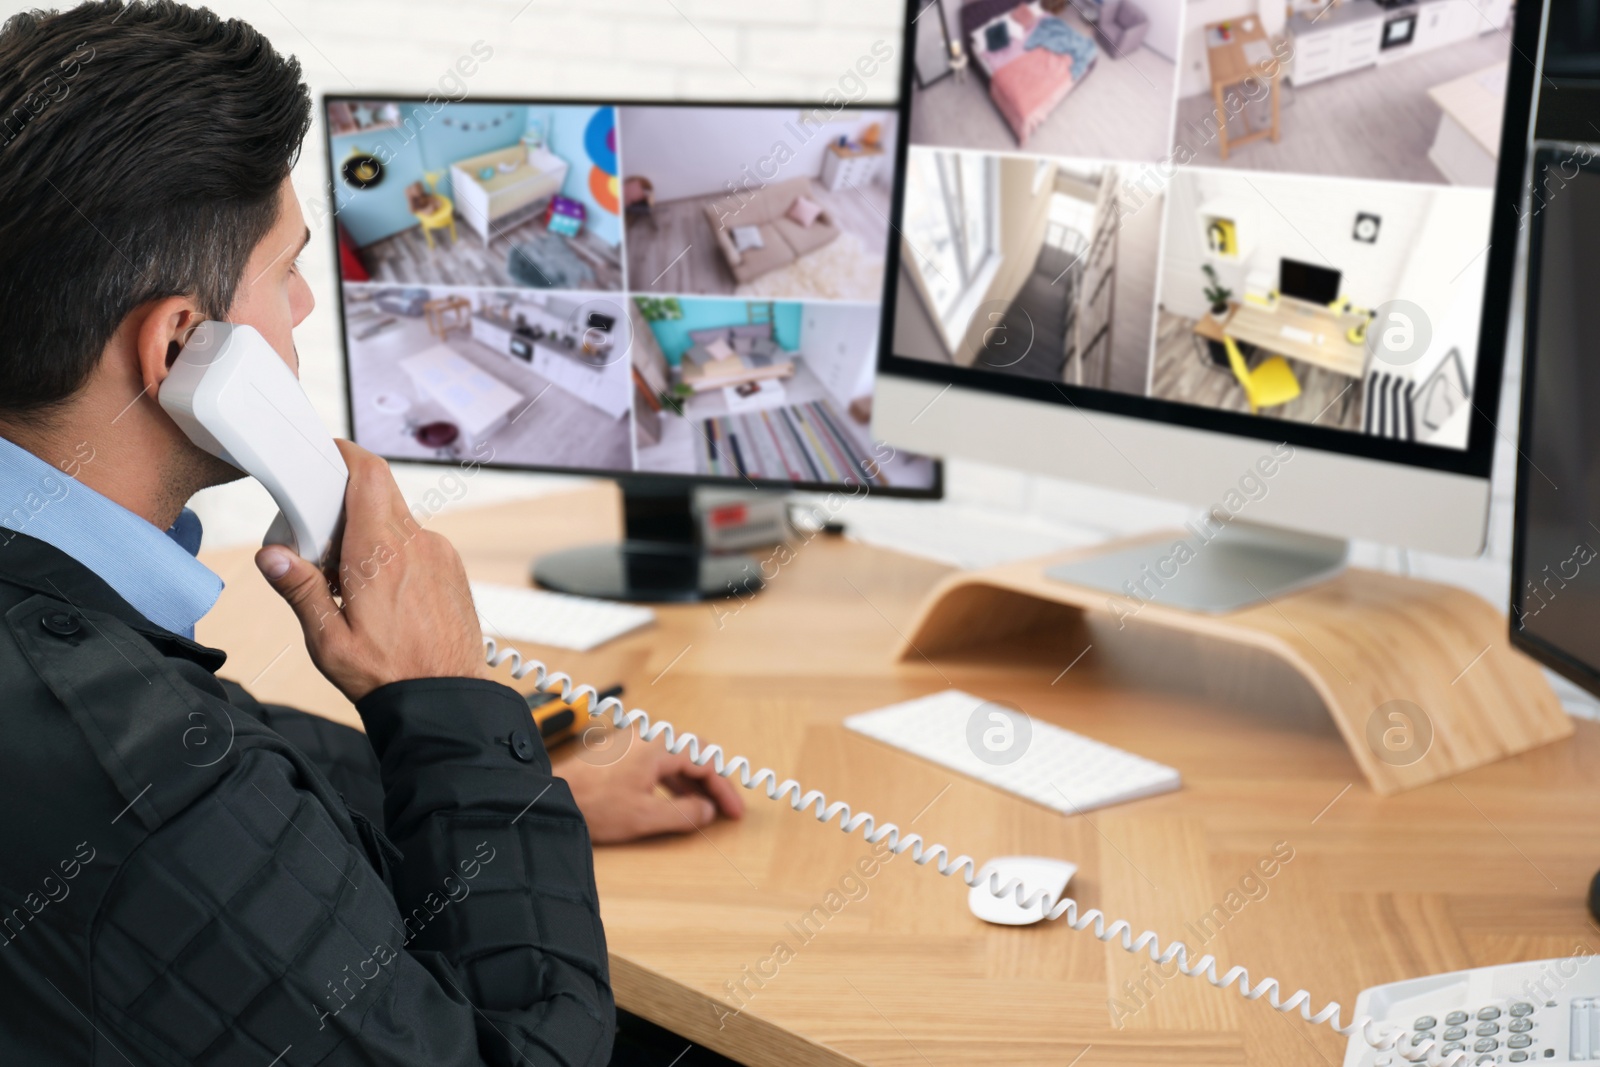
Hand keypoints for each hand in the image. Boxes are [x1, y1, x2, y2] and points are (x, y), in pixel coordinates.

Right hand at [255, 440, 491, 701]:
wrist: (446, 701)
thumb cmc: (388, 676)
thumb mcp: (329, 640)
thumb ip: (300, 590)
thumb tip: (271, 555)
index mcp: (381, 552)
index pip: (368, 474)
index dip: (345, 453)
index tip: (324, 453)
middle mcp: (417, 544)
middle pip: (378, 495)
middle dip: (345, 505)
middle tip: (319, 540)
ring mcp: (440, 554)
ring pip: (397, 522)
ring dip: (369, 535)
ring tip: (348, 581)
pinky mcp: (451, 569)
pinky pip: (417, 544)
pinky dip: (394, 553)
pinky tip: (380, 592)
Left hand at [560, 731, 744, 844]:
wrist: (551, 798)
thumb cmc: (593, 805)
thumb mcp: (645, 817)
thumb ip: (684, 813)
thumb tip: (708, 810)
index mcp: (658, 747)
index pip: (705, 761)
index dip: (724, 789)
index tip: (733, 811)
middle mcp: (647, 737)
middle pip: (693, 754)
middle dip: (712, 782)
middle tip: (724, 807)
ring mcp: (632, 742)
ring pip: (675, 758)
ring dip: (692, 782)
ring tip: (703, 807)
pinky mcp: (620, 752)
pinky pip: (657, 761)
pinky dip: (672, 779)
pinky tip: (675, 798)